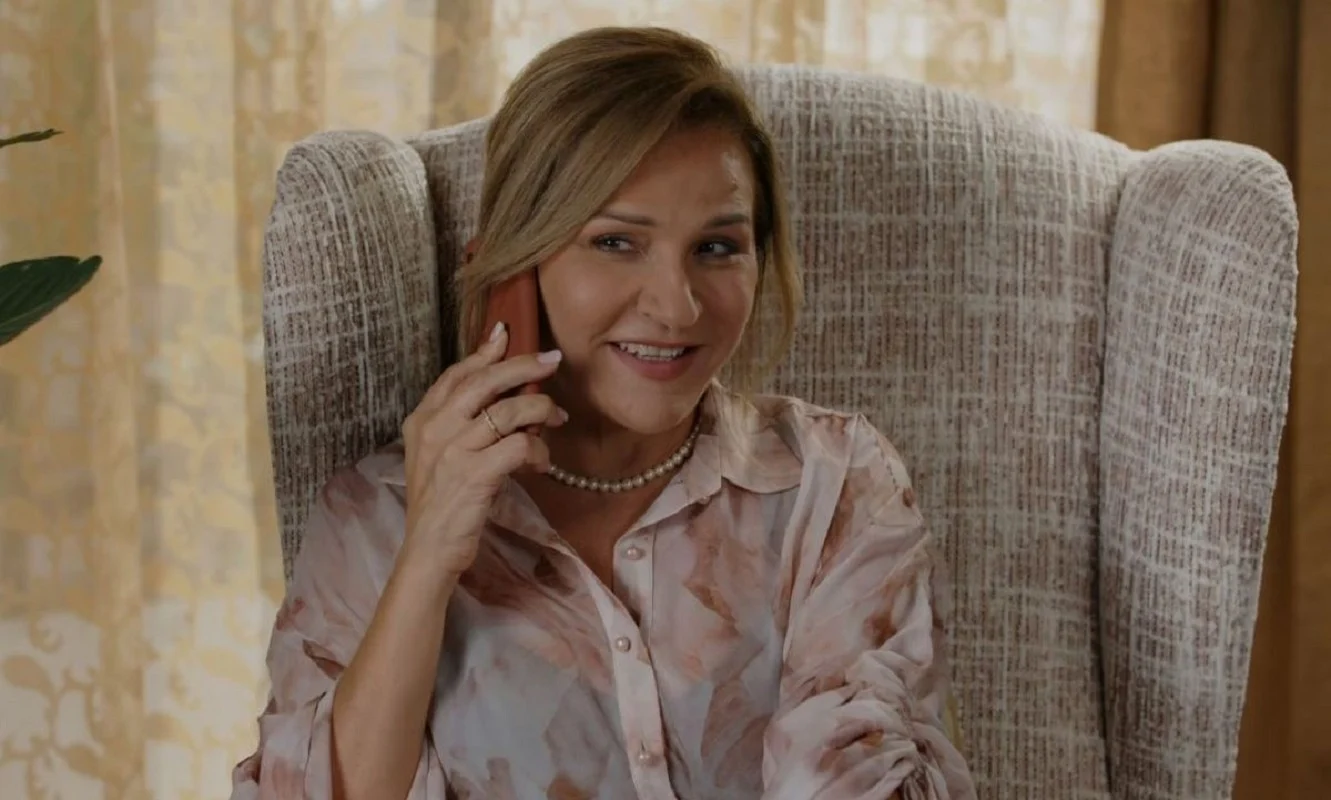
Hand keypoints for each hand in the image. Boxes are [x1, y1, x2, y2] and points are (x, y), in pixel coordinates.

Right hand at [399, 323, 566, 577]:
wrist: (428, 550)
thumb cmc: (441, 504)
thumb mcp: (440, 456)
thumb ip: (461, 424)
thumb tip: (504, 397)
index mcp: (422, 420)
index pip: (457, 374)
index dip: (485, 352)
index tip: (506, 334)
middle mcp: (435, 429)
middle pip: (485, 381)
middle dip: (522, 365)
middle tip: (551, 361)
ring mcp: (454, 450)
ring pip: (509, 411)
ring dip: (541, 410)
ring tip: (557, 418)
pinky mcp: (475, 474)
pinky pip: (520, 446)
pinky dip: (538, 450)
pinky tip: (541, 461)